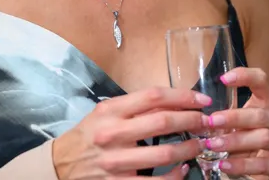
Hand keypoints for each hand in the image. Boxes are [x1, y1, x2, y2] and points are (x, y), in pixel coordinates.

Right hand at [52, 87, 209, 178]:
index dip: (183, 96)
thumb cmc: (89, 134)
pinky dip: (175, 176)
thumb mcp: (105, 112)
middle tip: (207, 122)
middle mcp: (113, 133)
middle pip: (163, 122)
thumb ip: (134, 107)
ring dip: (189, 148)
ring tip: (200, 144)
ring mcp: (116, 162)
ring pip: (164, 153)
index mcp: (111, 111)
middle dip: (192, 120)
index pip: (154, 96)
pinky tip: (183, 169)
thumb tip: (174, 102)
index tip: (202, 100)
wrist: (61, 165)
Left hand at [202, 68, 268, 178]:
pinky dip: (242, 165)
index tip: (223, 79)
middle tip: (212, 122)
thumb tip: (199, 121)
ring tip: (214, 145)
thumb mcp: (239, 122)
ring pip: (264, 138)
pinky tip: (225, 164)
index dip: (245, 76)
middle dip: (234, 118)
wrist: (268, 164)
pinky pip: (264, 163)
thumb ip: (223, 119)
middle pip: (261, 114)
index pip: (262, 81)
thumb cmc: (250, 134)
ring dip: (236, 142)